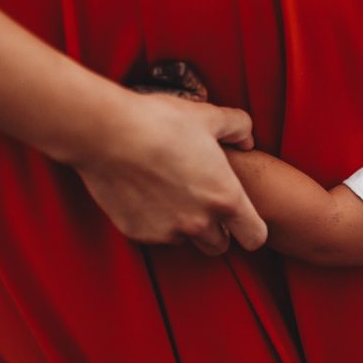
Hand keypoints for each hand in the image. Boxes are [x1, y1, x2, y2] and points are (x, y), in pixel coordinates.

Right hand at [72, 90, 265, 255]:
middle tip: (204, 201)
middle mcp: (199, 223)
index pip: (255, 237)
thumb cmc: (162, 122)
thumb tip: (247, 140)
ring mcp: (167, 232)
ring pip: (186, 240)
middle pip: (220, 246)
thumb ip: (238, 127)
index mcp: (224, 198)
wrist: (108, 133)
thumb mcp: (208, 117)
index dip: (252, 228)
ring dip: (185, 225)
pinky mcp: (138, 233)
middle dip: (218, 230)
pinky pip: (155, 235)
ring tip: (172, 192)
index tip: (242, 217)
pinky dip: (156, 221)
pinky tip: (146, 192)